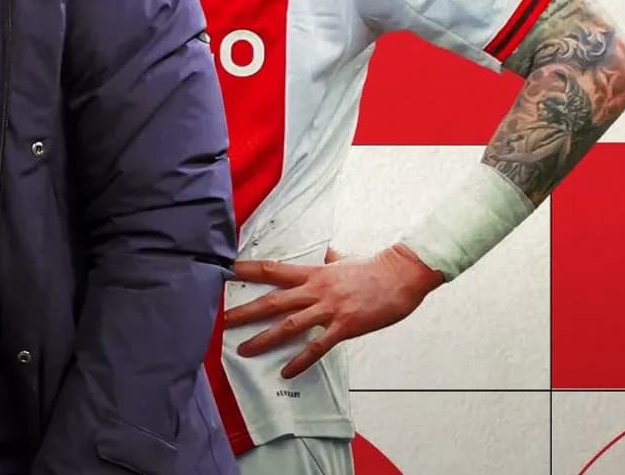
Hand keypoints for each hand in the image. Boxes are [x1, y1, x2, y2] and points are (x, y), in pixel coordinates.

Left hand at [222, 243, 443, 378]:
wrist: (401, 275)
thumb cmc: (374, 267)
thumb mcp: (344, 259)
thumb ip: (329, 259)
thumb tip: (324, 253)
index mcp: (314, 273)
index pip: (274, 270)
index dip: (249, 271)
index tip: (227, 272)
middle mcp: (316, 290)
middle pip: (273, 301)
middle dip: (245, 311)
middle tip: (223, 320)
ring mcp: (329, 309)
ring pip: (288, 325)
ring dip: (263, 339)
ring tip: (243, 349)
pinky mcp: (344, 327)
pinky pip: (317, 346)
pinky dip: (299, 360)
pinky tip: (285, 370)